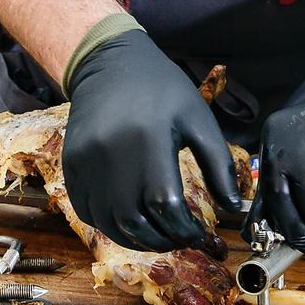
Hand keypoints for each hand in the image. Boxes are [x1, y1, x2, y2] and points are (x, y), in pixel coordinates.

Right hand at [63, 31, 246, 252]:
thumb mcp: (198, 118)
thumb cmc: (161, 90)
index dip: (184, 229)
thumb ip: (219, 164)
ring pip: (109, 223)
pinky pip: (86, 211)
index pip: (165, 205)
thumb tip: (233, 207)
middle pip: (135, 221)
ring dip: (136, 240)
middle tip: (180, 238)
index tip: (198, 233)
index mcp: (149, 140)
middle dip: (163, 239)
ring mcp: (86, 161)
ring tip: (158, 236)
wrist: (109, 63)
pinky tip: (130, 222)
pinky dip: (109, 226)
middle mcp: (111, 154)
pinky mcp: (71, 164)